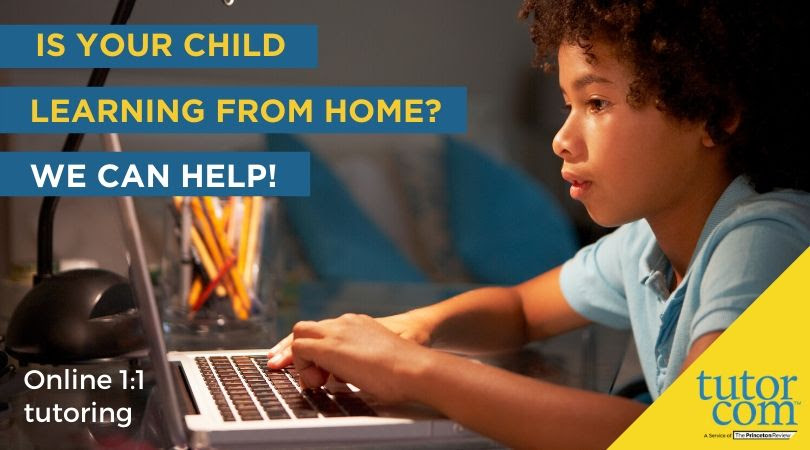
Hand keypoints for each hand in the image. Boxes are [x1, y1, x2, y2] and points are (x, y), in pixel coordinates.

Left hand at [278, 313, 431, 402]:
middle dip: (305, 352)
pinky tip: (319, 383)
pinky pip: (298, 348)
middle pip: (308, 328)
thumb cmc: (404, 373)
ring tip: (319, 382)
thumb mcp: (379, 360)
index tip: (322, 373)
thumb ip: (362, 361)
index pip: (326, 331)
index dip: (318, 351)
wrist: (413, 368)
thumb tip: (350, 377)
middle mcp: (346, 323)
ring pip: (300, 333)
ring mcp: (337, 331)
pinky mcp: (329, 346)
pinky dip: (302, 366)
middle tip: (318, 377)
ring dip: (303, 359)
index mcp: (359, 326)